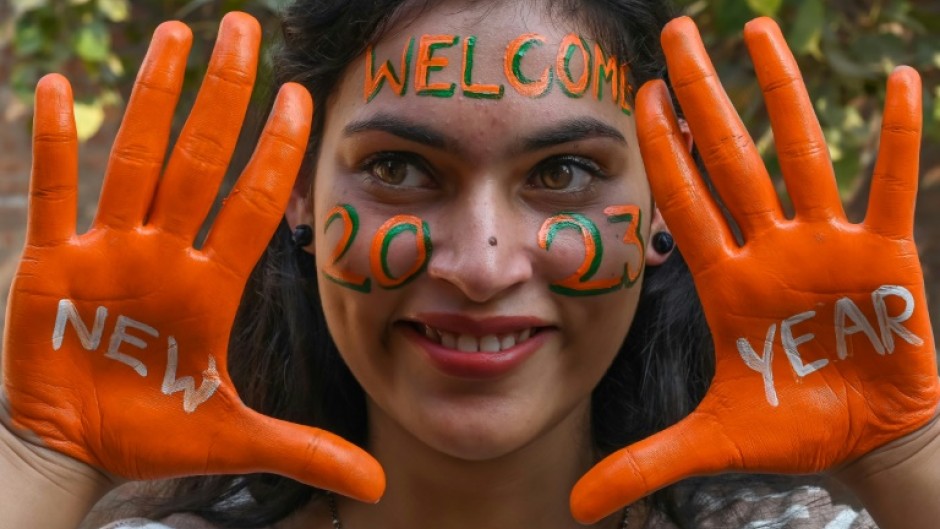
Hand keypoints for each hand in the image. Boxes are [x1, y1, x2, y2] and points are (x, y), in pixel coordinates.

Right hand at [1, 12, 382, 501]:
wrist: (76, 446)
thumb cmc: (153, 431)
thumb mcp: (236, 439)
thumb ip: (305, 451)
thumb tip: (378, 485)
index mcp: (208, 287)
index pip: (249, 207)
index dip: (273, 155)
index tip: (302, 99)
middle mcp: (162, 256)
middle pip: (197, 162)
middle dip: (220, 98)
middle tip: (242, 28)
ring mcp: (106, 254)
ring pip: (134, 163)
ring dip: (152, 100)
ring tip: (174, 34)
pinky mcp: (51, 268)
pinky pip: (55, 195)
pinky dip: (54, 145)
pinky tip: (56, 88)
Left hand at [571, 16, 938, 521]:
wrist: (863, 439)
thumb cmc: (791, 427)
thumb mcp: (712, 443)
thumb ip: (644, 463)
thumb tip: (574, 508)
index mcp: (726, 282)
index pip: (685, 202)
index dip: (663, 152)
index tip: (640, 95)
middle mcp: (770, 250)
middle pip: (731, 159)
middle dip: (706, 98)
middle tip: (679, 32)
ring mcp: (828, 247)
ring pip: (800, 155)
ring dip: (781, 95)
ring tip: (756, 31)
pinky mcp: (888, 258)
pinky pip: (890, 188)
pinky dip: (895, 141)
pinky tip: (901, 81)